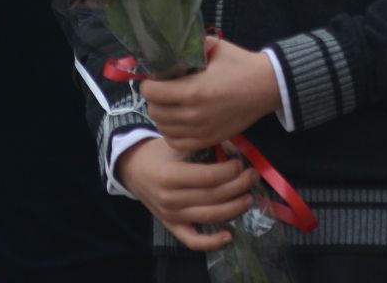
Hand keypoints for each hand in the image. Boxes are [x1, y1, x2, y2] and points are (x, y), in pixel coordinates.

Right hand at [115, 138, 255, 251]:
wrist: (134, 169)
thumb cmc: (159, 153)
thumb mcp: (177, 143)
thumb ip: (202, 146)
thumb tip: (234, 148)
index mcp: (170, 176)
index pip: (208, 177)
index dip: (230, 171)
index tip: (240, 163)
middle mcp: (170, 199)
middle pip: (213, 197)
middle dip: (238, 186)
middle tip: (252, 176)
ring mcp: (171, 216)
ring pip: (209, 217)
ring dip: (234, 209)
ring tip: (248, 197)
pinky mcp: (172, 227)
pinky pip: (193, 240)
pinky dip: (212, 242)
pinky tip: (229, 235)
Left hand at [139, 37, 281, 153]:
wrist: (267, 86)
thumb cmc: (240, 64)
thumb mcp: (213, 47)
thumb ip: (187, 48)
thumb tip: (166, 50)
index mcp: (193, 90)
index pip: (151, 92)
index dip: (148, 83)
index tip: (155, 78)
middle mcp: (194, 114)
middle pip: (155, 111)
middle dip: (154, 99)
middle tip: (162, 90)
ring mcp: (202, 130)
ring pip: (164, 128)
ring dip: (162, 115)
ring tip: (170, 104)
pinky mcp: (209, 140)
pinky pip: (177, 143)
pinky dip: (172, 133)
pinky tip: (177, 121)